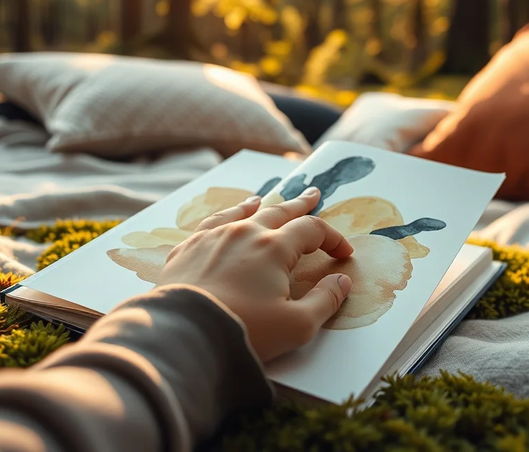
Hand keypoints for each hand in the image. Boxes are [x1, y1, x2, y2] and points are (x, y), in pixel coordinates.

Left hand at [156, 187, 354, 362]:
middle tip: (313, 195)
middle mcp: (246, 232)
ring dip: (261, 205)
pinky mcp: (189, 248)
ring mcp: (214, 237)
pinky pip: (212, 222)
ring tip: (265, 198)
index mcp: (275, 248)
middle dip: (300, 204)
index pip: (312, 231)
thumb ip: (325, 301)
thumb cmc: (245, 331)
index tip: (343, 253)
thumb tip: (342, 280)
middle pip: (280, 211)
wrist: (185, 333)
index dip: (332, 238)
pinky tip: (227, 217)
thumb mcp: (297, 326)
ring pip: (242, 212)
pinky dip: (226, 215)